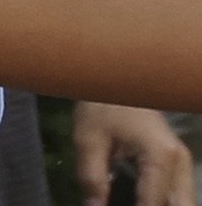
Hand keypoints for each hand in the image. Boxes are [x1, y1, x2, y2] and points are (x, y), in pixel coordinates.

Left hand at [74, 101, 196, 205]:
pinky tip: (139, 200)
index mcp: (161, 156)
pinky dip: (163, 202)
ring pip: (183, 202)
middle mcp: (180, 162)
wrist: (116, 78)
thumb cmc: (102, 105)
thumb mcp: (87, 139)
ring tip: (130, 201)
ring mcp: (183, 162)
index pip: (153, 204)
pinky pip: (178, 193)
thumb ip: (92, 177)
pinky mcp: (178, 163)